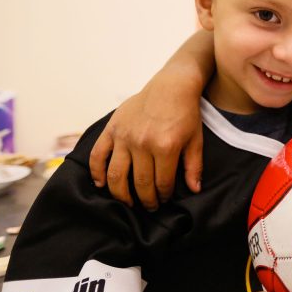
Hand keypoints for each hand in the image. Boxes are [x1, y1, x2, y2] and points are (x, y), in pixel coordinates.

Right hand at [89, 79, 203, 209]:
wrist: (171, 86)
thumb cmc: (185, 113)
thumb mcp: (195, 140)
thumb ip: (193, 166)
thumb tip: (194, 190)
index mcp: (165, 146)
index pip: (162, 183)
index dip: (163, 196)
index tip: (164, 200)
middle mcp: (142, 143)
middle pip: (139, 183)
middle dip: (145, 199)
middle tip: (149, 206)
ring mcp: (124, 136)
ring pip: (116, 174)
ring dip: (120, 193)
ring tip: (127, 202)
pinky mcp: (112, 128)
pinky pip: (98, 154)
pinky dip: (96, 172)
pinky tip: (101, 184)